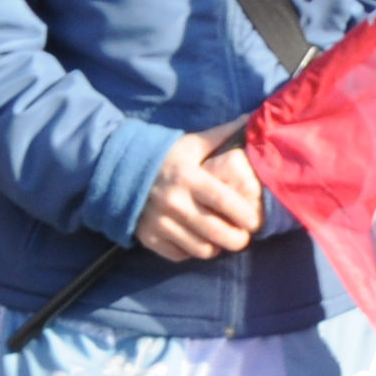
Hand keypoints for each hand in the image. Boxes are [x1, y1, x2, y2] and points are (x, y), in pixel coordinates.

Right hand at [136, 123, 263, 263]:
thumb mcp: (189, 144)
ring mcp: (161, 223)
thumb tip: (249, 119)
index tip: (255, 221)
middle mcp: (175, 202)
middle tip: (243, 236)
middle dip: (237, 239)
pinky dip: (192, 251)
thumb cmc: (162, 157)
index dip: (244, 214)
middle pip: (216, 231)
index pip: (224, 200)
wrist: (120, 171)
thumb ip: (219, 136)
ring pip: (201, 248)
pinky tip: (197, 240)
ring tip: (221, 239)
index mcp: (188, 177)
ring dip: (216, 247)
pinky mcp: (150, 238)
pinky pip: (180, 255)